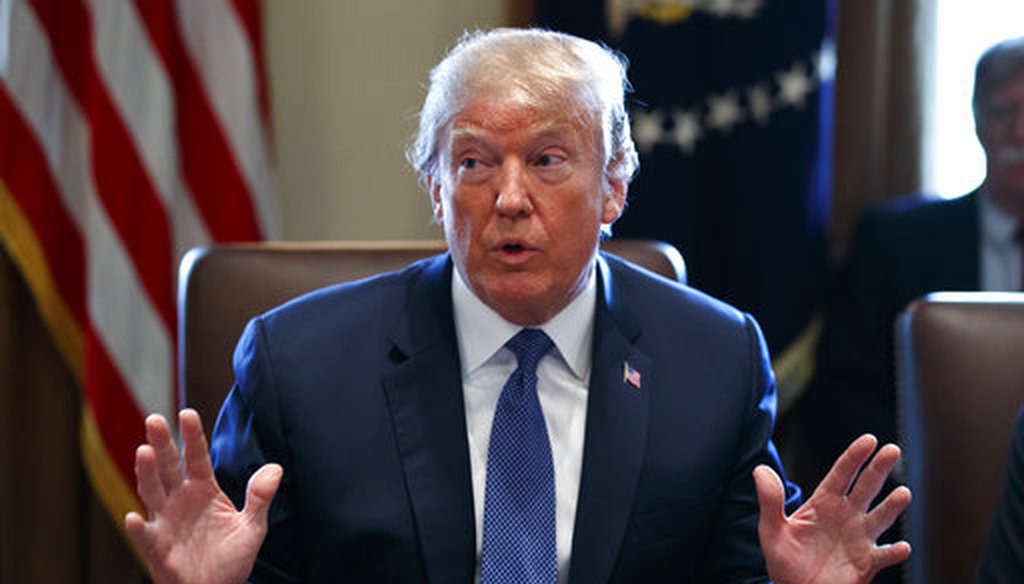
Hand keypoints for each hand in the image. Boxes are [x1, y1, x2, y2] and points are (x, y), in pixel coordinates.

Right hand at [124, 409, 281, 583]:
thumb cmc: (231, 558)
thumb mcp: (252, 527)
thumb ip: (260, 498)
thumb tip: (275, 469)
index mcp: (203, 490)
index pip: (196, 457)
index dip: (192, 436)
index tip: (187, 413)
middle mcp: (180, 500)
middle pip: (168, 466)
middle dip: (162, 443)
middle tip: (155, 419)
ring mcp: (165, 521)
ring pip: (152, 492)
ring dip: (146, 473)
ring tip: (143, 451)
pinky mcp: (156, 547)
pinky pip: (145, 535)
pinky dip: (137, 527)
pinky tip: (132, 517)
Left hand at [754, 434, 911, 583]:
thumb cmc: (784, 560)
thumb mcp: (771, 529)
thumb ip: (769, 500)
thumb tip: (760, 470)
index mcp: (824, 503)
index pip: (842, 474)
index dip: (855, 456)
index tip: (869, 440)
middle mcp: (846, 516)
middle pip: (867, 487)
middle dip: (879, 468)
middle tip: (892, 450)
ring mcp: (859, 538)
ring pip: (881, 517)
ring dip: (892, 506)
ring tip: (902, 493)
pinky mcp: (866, 563)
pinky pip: (884, 555)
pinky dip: (894, 552)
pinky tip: (902, 547)